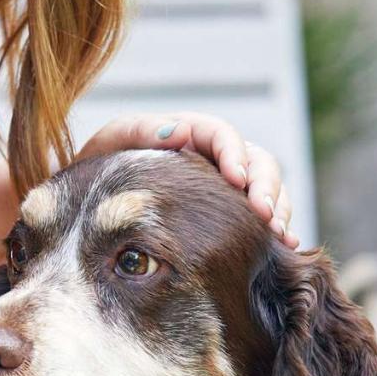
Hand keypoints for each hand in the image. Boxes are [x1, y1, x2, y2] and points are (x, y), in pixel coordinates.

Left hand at [77, 112, 299, 248]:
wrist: (90, 206)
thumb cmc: (100, 168)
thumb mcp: (111, 143)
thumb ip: (139, 130)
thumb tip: (180, 130)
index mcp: (190, 135)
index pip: (223, 136)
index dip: (235, 155)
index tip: (236, 180)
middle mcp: (215, 159)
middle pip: (257, 162)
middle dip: (266, 187)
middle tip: (264, 216)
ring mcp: (226, 189)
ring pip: (267, 190)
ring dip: (279, 209)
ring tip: (280, 236)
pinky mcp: (231, 215)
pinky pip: (260, 218)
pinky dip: (277, 227)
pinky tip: (286, 245)